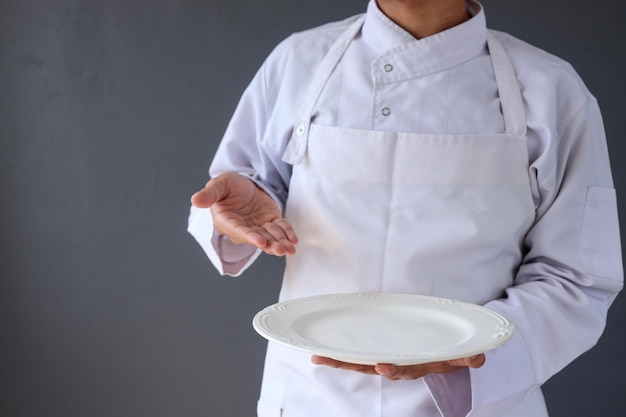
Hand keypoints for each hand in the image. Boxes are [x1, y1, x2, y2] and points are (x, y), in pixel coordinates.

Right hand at [191, 172, 297, 255]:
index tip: (260, 242)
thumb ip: (210, 194)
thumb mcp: (219, 185)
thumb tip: (195, 200)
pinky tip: (294, 240)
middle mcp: (243, 227)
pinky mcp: (270, 220)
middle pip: (258, 238)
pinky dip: (287, 233)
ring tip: (290, 248)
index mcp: (228, 221)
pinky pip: (279, 228)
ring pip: (270, 237)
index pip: (239, 231)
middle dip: (270, 245)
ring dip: (280, 243)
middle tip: (280, 250)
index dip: (250, 237)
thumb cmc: (227, 187)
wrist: (241, 185)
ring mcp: (258, 226)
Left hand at [311, 354, 484, 380]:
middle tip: (329, 361)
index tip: (381, 366)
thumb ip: (469, 356)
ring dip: (339, 360)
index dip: (392, 369)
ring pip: (360, 360)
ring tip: (317, 357)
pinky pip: (357, 352)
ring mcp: (386, 357)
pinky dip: (341, 352)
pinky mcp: (377, 349)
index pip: (403, 368)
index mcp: (417, 364)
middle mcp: (398, 364)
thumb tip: (478, 358)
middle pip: (371, 366)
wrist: (445, 347)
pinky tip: (321, 351)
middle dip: (350, 364)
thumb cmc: (451, 349)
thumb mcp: (463, 354)